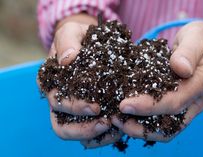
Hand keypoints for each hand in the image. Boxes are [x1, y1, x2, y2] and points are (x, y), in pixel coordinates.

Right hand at [37, 14, 121, 146]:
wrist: (94, 41)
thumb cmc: (80, 37)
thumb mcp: (72, 31)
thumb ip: (66, 41)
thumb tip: (66, 60)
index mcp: (52, 83)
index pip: (57, 102)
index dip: (74, 108)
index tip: (95, 107)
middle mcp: (60, 99)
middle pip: (62, 126)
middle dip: (83, 128)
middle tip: (106, 122)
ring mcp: (75, 108)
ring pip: (77, 134)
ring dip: (95, 136)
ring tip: (115, 129)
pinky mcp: (91, 112)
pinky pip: (93, 132)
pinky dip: (104, 135)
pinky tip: (119, 130)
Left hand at [112, 21, 202, 140]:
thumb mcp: (198, 38)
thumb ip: (188, 52)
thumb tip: (179, 68)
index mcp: (201, 84)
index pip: (174, 102)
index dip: (148, 106)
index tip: (124, 105)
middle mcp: (196, 101)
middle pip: (169, 125)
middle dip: (140, 127)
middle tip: (115, 119)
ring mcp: (189, 106)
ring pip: (166, 129)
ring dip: (141, 129)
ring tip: (117, 120)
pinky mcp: (181, 105)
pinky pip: (163, 121)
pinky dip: (145, 123)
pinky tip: (127, 115)